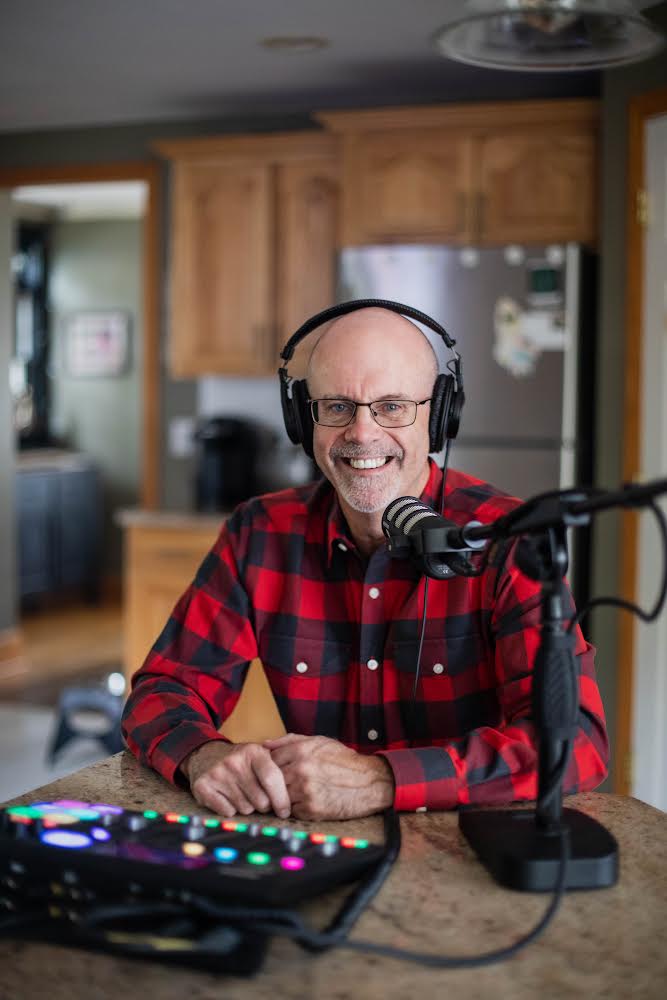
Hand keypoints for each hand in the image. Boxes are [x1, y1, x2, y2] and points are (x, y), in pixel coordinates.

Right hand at [181, 740, 290, 818]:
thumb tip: (296, 794)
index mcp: (254, 751)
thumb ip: (280, 768)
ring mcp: (218, 773)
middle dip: (263, 805)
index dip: (281, 799)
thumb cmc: (242, 761)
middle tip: (258, 796)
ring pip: (245, 808)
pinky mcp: (203, 786)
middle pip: (260, 800)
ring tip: (241, 793)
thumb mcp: (260, 755)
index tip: (285, 812)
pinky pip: (228, 812)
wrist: (206, 754)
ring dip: (247, 807)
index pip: (272, 779)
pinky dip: (230, 810)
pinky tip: (228, 798)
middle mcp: (235, 761)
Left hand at [263, 734, 394, 820]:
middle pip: (271, 779)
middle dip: (275, 783)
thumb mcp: (319, 742)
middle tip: (284, 784)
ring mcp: (305, 791)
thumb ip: (290, 741)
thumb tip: (265, 744)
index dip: (272, 766)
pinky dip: (297, 808)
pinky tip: (308, 801)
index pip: (269, 760)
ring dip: (285, 797)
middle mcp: (300, 769)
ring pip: (279, 796)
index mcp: (300, 750)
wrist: (368, 782)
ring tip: (298, 792)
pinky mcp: (311, 810)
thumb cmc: (343, 760)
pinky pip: (292, 811)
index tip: (278, 770)